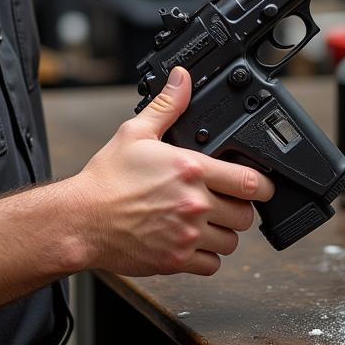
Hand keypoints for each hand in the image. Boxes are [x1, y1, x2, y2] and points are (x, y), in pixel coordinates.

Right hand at [66, 67, 273, 276]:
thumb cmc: (106, 178)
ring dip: (224, 232)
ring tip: (206, 221)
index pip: (250, 182)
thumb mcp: (135, 132)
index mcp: (190, 169)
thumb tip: (182, 79)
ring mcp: (187, 234)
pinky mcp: (177, 260)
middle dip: (239, 207)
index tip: (260, 185)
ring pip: (232, 242)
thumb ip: (167, 106)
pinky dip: (206, 256)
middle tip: (224, 200)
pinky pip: (211, 265)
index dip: (262, 185)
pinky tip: (191, 241)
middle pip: (246, 215)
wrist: (82, 219)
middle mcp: (194, 203)